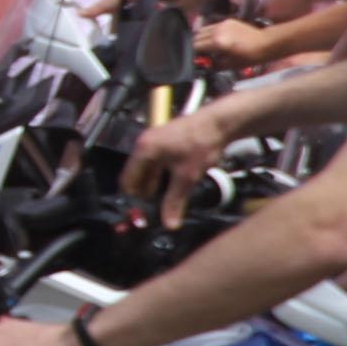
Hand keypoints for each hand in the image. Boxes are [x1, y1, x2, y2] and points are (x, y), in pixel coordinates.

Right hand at [122, 107, 229, 226]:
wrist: (219, 123)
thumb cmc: (201, 142)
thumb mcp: (186, 177)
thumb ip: (175, 201)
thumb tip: (170, 222)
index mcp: (143, 150)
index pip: (127, 179)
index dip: (132, 199)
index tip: (139, 212)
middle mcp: (145, 143)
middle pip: (135, 174)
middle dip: (142, 193)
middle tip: (150, 210)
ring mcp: (155, 141)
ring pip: (146, 169)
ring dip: (151, 185)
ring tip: (160, 202)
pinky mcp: (166, 141)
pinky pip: (156, 163)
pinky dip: (159, 176)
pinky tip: (170, 187)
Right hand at [194, 19, 275, 69]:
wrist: (266, 43)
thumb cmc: (250, 57)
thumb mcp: (229, 65)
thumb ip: (213, 64)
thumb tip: (203, 64)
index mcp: (217, 42)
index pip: (195, 46)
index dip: (193, 54)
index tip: (195, 59)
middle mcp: (217, 31)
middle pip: (196, 36)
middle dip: (195, 45)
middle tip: (200, 54)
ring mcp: (222, 24)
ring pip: (202, 29)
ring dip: (201, 37)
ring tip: (206, 46)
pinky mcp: (227, 21)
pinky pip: (212, 26)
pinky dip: (210, 32)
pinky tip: (216, 39)